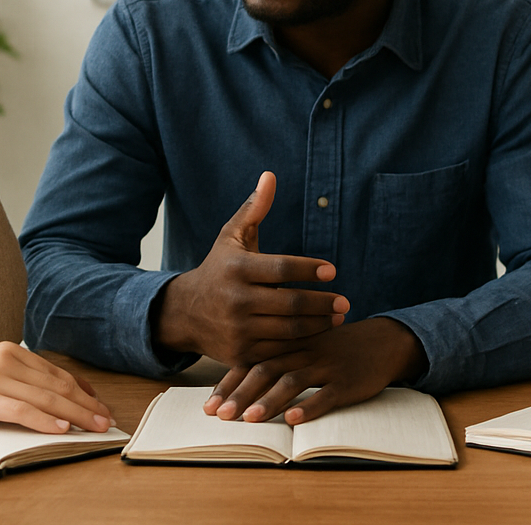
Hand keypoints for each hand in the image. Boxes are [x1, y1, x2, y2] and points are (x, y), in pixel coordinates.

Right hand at [0, 342, 115, 433]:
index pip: (56, 373)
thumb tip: (44, 395)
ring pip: (46, 397)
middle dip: (87, 403)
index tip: (99, 403)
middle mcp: (8, 359)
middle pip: (57, 384)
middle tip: (107, 418)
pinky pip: (22, 409)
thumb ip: (14, 377)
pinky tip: (61, 428)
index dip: (82, 389)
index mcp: (11, 351)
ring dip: (75, 414)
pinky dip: (45, 420)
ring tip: (95, 426)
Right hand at [154, 172, 348, 365]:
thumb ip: (254, 209)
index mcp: (236, 267)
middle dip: (322, 303)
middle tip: (345, 301)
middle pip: (290, 304)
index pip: (282, 269)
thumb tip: (270, 176)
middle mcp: (235, 300)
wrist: (185, 313)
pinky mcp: (240, 354)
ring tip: (338, 317)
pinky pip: (279, 351)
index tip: (332, 271)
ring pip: (289, 330)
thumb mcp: (231, 237)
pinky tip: (318, 334)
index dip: (309, 270)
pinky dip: (302, 344)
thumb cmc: (218, 268)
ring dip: (319, 325)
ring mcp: (237, 330)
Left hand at [204, 318, 427, 424]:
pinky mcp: (348, 381)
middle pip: (266, 370)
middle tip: (221, 416)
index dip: (228, 383)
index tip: (208, 406)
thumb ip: (276, 358)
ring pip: (293, 381)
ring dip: (269, 401)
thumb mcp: (304, 345)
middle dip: (240, 394)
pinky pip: (327, 394)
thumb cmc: (335, 348)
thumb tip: (238, 385)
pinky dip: (309, 406)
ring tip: (250, 419)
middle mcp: (303, 352)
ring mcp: (326, 366)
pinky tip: (293, 420)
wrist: (382, 342)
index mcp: (289, 344)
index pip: (252, 362)